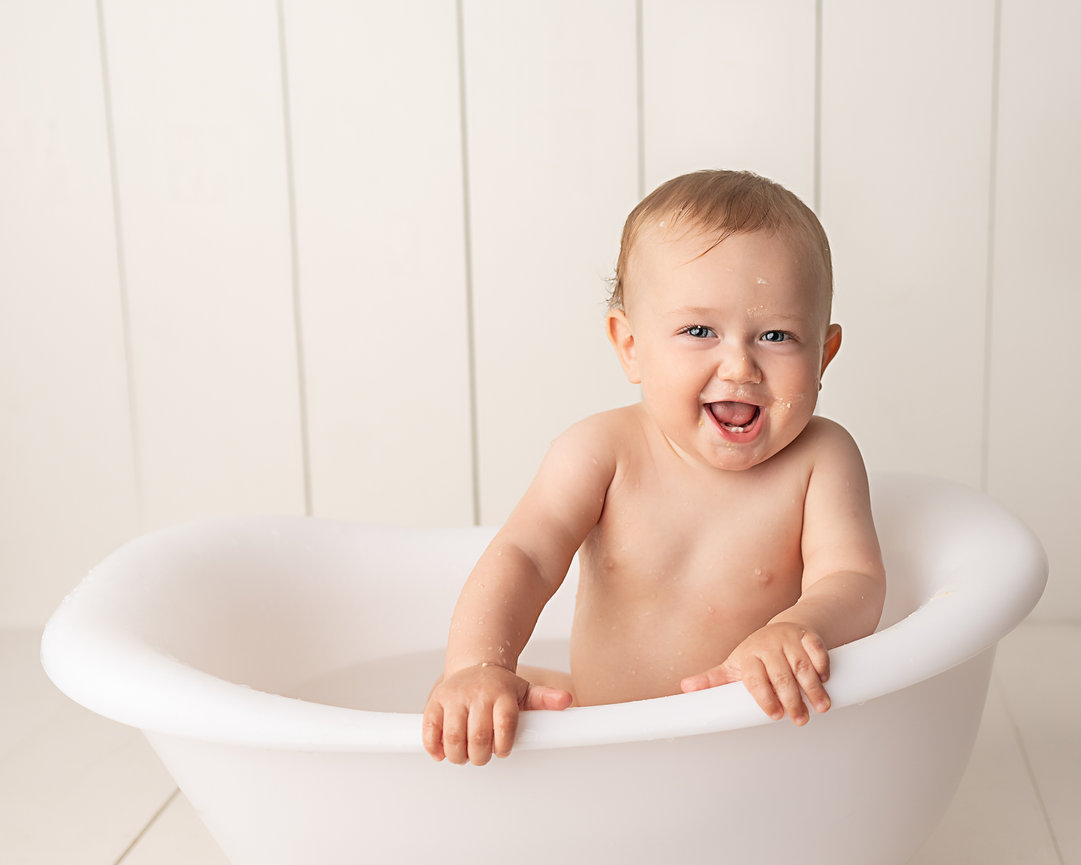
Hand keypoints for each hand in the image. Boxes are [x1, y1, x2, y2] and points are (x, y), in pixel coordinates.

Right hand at [422, 664, 572, 764]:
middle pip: (478, 736)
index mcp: (501, 693)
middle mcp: (478, 693)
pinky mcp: (435, 701)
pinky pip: (430, 728)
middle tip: (481, 756)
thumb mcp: (525, 691)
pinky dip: (434, 746)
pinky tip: (441, 752)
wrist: (476, 665)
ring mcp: (454, 696)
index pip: (504, 723)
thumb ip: (545, 699)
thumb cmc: (502, 687)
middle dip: (480, 755)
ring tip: (464, 755)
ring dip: (458, 755)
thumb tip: (566, 701)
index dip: (503, 744)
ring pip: (453, 737)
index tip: (502, 749)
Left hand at [679, 623, 830, 725]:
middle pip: (781, 676)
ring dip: (813, 688)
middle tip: (800, 719)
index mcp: (749, 656)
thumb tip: (684, 688)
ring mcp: (789, 639)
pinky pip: (817, 650)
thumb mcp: (735, 665)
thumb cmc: (758, 654)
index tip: (775, 715)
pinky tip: (825, 680)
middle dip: (793, 700)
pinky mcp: (809, 635)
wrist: (785, 628)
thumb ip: (713, 679)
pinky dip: (822, 666)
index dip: (765, 698)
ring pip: (802, 666)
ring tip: (821, 707)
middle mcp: (768, 645)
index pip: (755, 679)